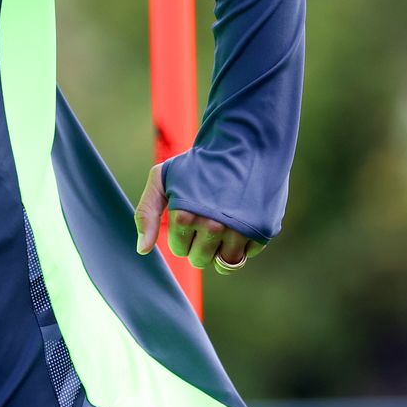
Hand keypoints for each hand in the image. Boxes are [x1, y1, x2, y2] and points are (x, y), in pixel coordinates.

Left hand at [134, 163, 266, 274]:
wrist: (245, 143)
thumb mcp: (163, 178)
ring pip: (225, 263)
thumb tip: (143, 250)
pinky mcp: (263, 230)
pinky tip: (243, 216)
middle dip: (201, 243)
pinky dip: (245, 242)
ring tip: (225, 221)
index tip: (192, 212)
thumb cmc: (200, 163)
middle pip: (200, 260)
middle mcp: (212, 226)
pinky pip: (248, 254)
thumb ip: (146, 213)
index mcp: (185, 216)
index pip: (180, 249)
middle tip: (209, 215)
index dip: (184, 233)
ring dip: (223, 247)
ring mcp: (240, 230)